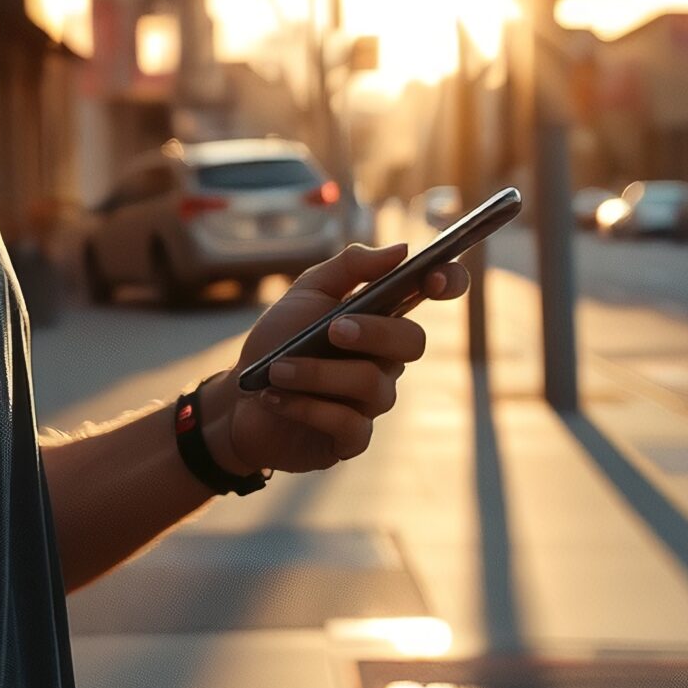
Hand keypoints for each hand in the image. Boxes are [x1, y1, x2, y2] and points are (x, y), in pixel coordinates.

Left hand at [204, 242, 472, 476]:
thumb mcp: (306, 293)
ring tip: (278, 370)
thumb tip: (402, 249)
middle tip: (332, 329)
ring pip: (372, 385)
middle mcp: (387, 358)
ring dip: (318, 374)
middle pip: (412, 343)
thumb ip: (350, 268)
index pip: (435, 293)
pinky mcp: (352, 438)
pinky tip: (276, 399)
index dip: (448, 282)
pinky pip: (349, 425)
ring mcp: (372, 401)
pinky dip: (307, 408)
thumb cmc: (278, 341)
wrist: (239, 399)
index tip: (430, 278)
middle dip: (373, 333)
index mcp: (381, 315)